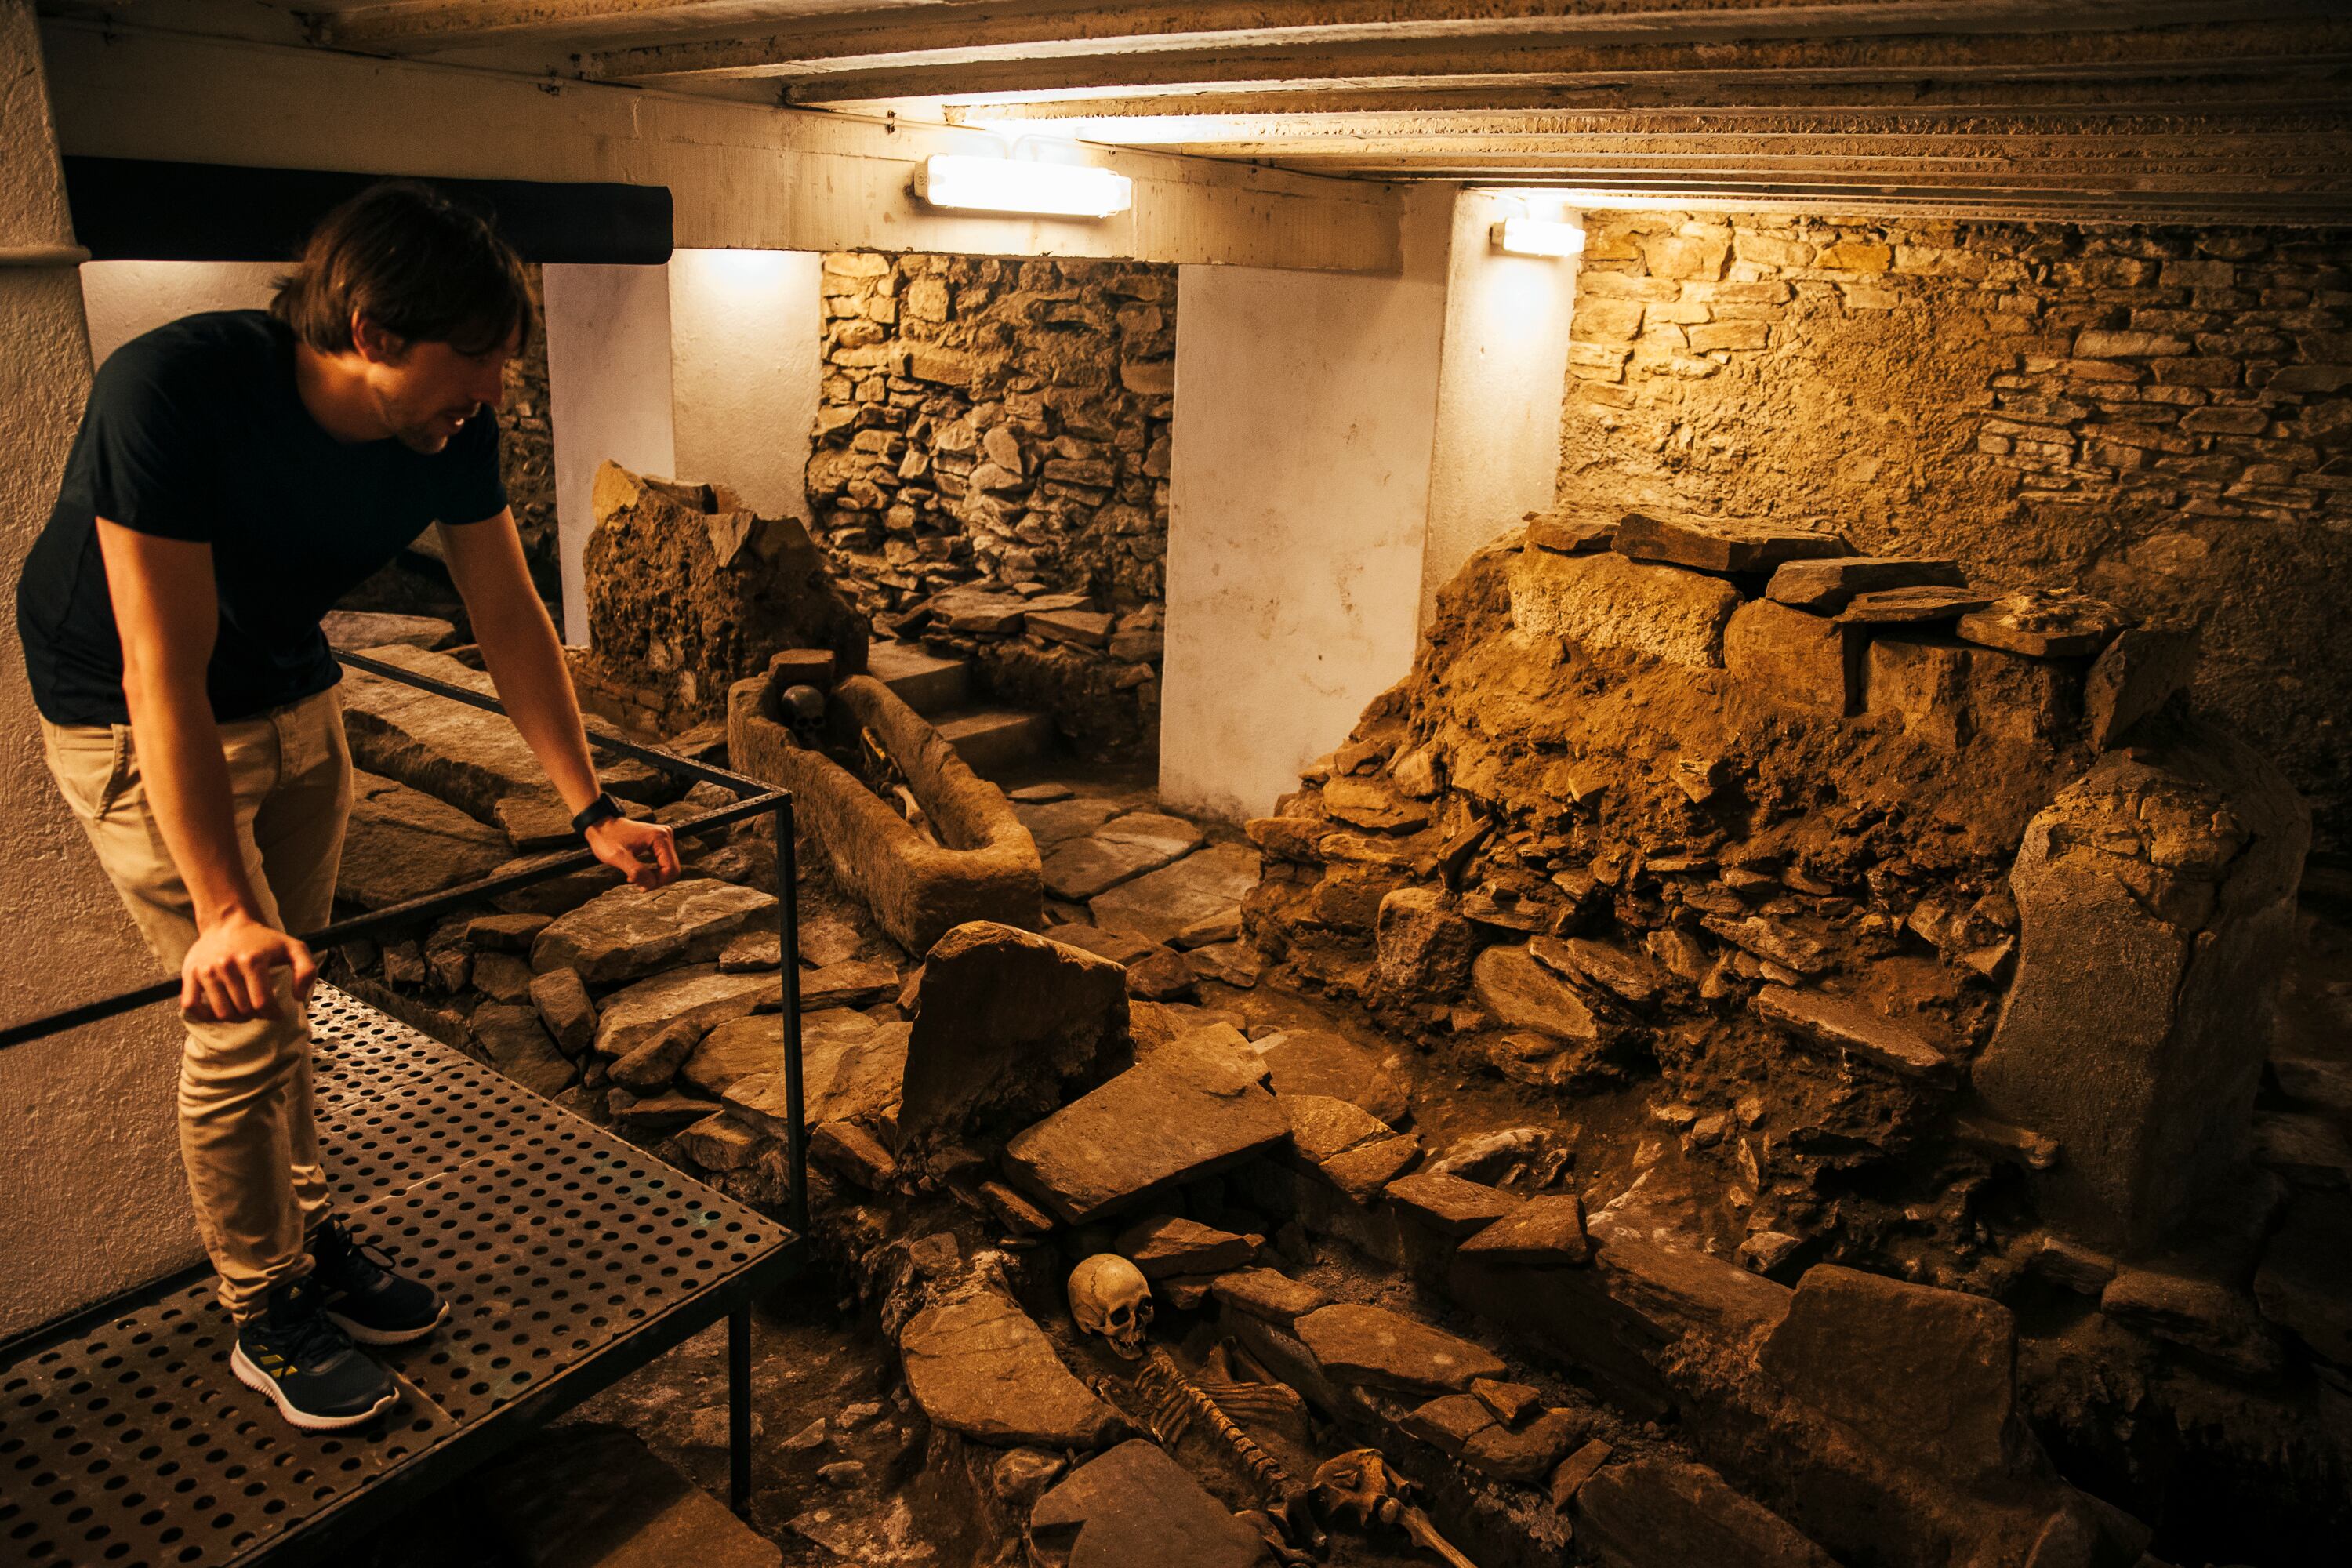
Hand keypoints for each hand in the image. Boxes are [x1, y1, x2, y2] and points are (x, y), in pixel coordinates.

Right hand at [182, 911, 315, 1023]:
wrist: (228, 923)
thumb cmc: (263, 940)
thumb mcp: (293, 948)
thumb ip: (307, 970)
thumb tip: (297, 998)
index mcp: (253, 960)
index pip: (262, 1003)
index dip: (272, 1014)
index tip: (275, 1013)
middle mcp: (227, 965)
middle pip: (243, 1010)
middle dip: (255, 1015)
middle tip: (259, 1009)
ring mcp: (206, 970)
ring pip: (221, 1012)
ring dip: (235, 1018)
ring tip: (243, 1010)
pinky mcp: (189, 974)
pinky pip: (192, 1006)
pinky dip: (205, 1015)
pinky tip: (219, 1011)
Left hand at [586, 815, 680, 888]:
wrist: (600, 826)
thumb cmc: (606, 839)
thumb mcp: (617, 857)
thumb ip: (636, 871)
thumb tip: (651, 884)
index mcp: (660, 837)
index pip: (671, 869)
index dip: (657, 882)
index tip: (640, 886)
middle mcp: (665, 835)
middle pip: (672, 869)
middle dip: (655, 880)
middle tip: (636, 883)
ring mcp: (664, 837)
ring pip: (668, 867)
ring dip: (653, 877)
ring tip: (634, 878)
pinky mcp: (659, 841)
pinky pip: (663, 862)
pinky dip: (652, 871)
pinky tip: (638, 872)